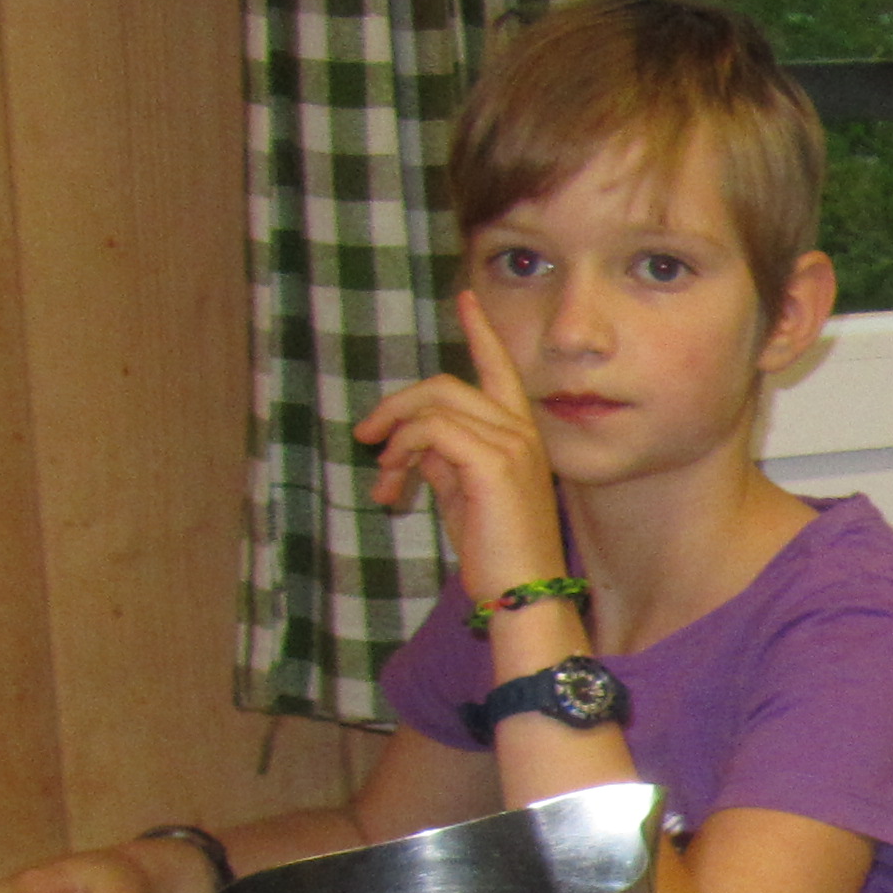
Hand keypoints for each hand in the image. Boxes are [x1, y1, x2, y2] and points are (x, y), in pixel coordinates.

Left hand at [353, 293, 567, 609]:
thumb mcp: (464, 497)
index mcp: (522, 437)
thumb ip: (445, 461)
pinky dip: (404, 450)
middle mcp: (522, 432)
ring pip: (434, 406)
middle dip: (396, 406)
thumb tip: (413, 445)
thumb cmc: (497, 555)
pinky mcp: (493, 463)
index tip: (463, 298)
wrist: (525, 595)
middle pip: (446, 385)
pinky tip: (393, 481)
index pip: (499, 370)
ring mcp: (511, 445)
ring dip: (395, 435)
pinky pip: (432, 432)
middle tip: (367, 438)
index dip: (479, 331)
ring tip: (384, 474)